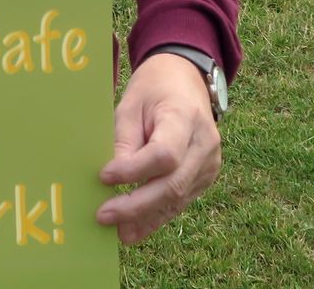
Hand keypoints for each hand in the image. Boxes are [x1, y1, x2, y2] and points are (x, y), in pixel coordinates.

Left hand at [96, 52, 221, 243]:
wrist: (186, 82)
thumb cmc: (154, 90)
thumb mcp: (132, 104)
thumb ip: (124, 141)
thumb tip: (110, 180)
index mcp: (185, 116)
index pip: (164, 154)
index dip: (134, 170)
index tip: (103, 176)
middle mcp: (204, 143)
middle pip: (173, 184)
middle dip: (137, 205)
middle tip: (104, 216)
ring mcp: (209, 163)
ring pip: (178, 198)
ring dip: (146, 218)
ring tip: (118, 232)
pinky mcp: (206, 177)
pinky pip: (181, 201)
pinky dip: (157, 216)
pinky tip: (135, 230)